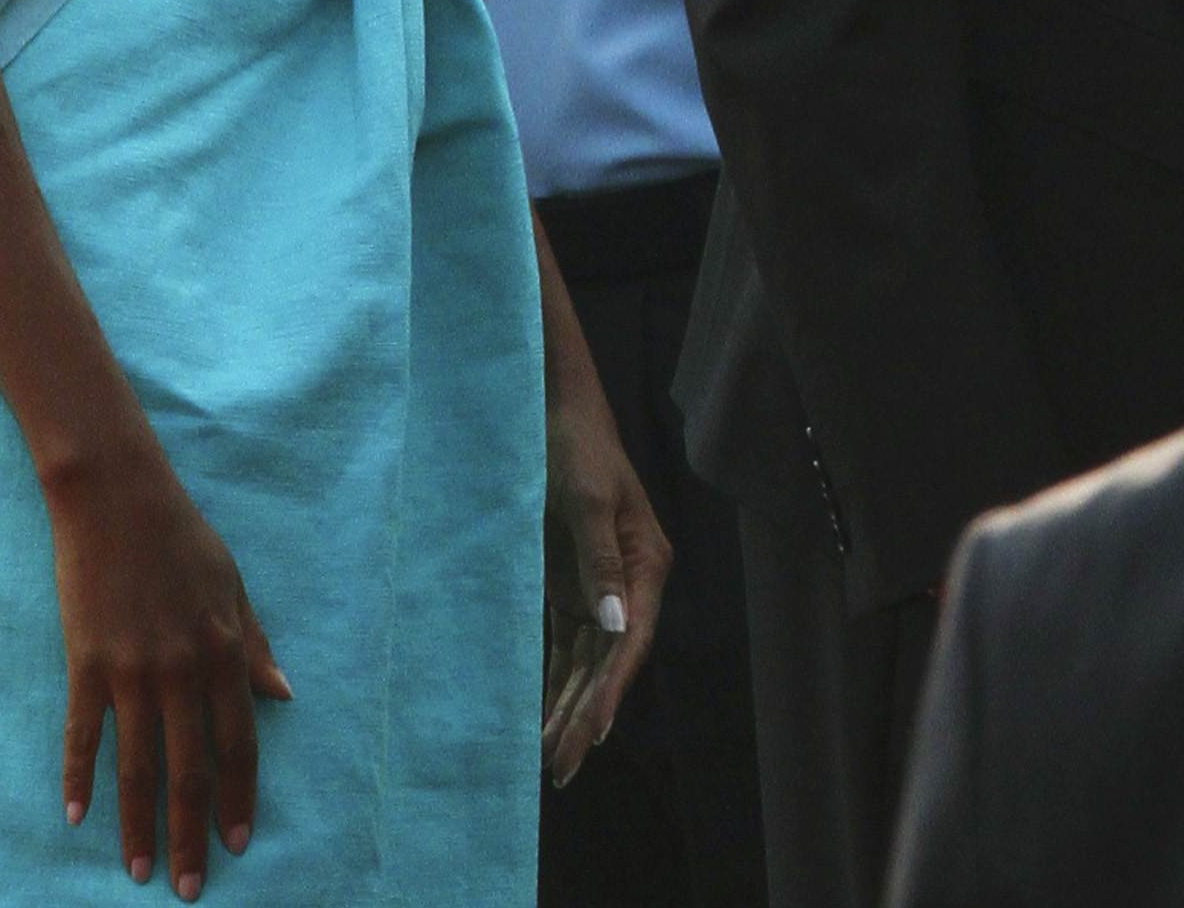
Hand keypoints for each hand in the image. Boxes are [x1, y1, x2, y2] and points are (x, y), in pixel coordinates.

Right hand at [45, 443, 291, 898]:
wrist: (121, 500)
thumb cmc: (184, 541)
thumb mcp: (236, 589)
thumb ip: (256, 647)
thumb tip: (283, 696)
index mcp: (227, 651)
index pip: (240, 743)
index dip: (242, 796)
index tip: (241, 843)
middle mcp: (185, 668)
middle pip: (192, 768)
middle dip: (196, 831)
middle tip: (194, 885)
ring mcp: (134, 669)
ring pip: (139, 765)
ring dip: (140, 824)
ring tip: (142, 870)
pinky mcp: (88, 662)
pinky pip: (85, 734)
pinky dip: (80, 778)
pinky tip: (77, 817)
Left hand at [542, 357, 670, 785]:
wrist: (553, 411)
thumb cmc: (575, 448)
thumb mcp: (587, 501)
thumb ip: (599, 563)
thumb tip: (614, 628)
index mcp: (646, 563)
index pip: (630, 642)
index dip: (610, 693)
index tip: (588, 738)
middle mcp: (629, 581)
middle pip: (608, 662)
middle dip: (584, 716)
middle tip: (558, 771)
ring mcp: (598, 585)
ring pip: (585, 661)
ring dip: (568, 707)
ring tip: (545, 759)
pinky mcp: (569, 583)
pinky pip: (562, 644)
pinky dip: (551, 680)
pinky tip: (537, 714)